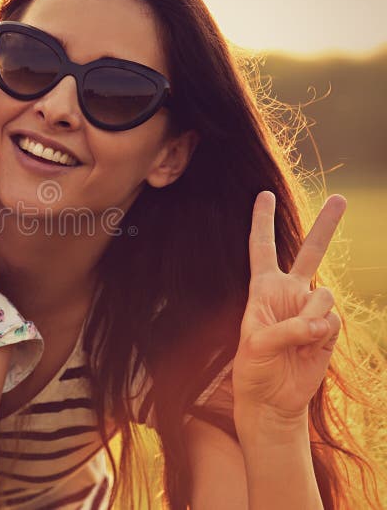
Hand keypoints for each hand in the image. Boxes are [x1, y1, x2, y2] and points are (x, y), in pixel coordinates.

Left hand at [233, 191, 344, 424]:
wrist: (272, 399)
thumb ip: (285, 328)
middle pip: (310, 251)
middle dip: (326, 225)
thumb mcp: (255, 345)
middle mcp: (289, 292)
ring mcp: (312, 309)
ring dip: (309, 317)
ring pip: (323, 295)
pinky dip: (320, 332)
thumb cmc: (253, 369)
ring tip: (296, 339)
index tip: (264, 194)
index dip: (262, 221)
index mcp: (262, 289)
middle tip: (341, 198)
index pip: (261, 248)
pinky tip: (311, 345)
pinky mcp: (329, 329)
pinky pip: (332, 320)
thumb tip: (319, 323)